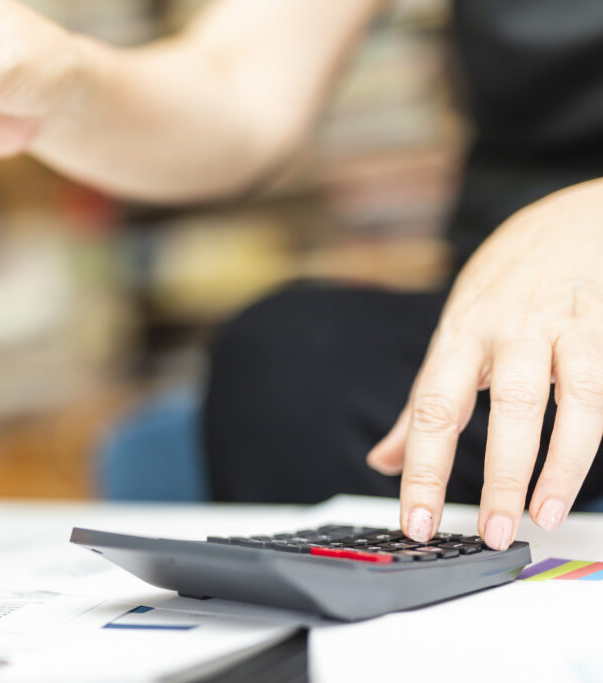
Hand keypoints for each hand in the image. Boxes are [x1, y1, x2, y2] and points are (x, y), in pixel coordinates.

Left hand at [368, 179, 602, 548]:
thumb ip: (423, 402)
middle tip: (489, 533)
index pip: (432, 410)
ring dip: (553, 467)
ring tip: (539, 517)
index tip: (417, 520)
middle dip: (494, 476)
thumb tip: (382, 460)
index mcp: (458, 336)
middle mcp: (506, 332)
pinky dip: (589, 441)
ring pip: (562, 403)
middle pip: (500, 408)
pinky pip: (601, 394)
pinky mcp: (601, 332)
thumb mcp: (452, 334)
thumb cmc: (502, 286)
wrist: (568, 219)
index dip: (421, 469)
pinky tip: (572, 482)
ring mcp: (560, 329)